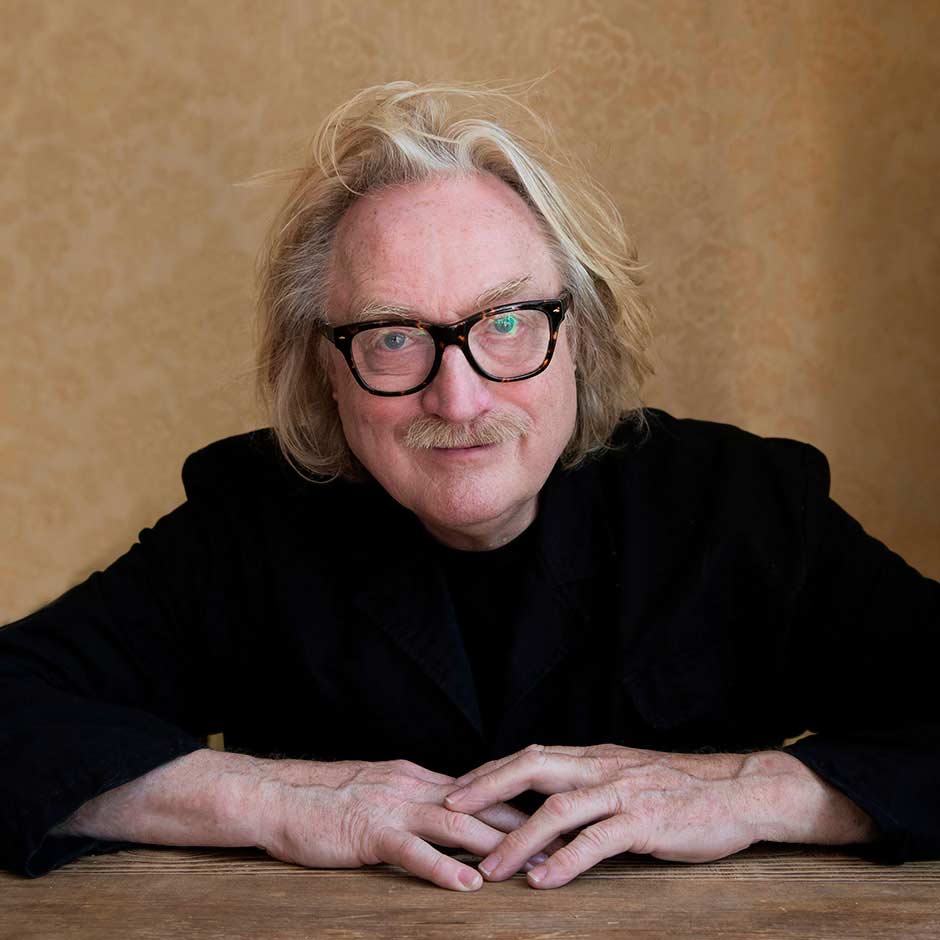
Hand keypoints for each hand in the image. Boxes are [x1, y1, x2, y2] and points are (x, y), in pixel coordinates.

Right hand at [255, 757, 538, 890]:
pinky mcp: (370, 832)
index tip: (551, 820)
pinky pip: (413, 850)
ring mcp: (393, 808)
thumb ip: (415, 800)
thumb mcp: (380, 791)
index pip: (479, 791)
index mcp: (417, 779)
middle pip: (479, 805)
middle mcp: (413, 788)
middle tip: (560, 844)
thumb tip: (450, 813)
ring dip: (496, 846)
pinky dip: (443, 866)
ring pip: (456, 824)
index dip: (516, 807)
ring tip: (530, 867)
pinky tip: (469, 884)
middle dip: (522, 826)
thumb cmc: (326, 800)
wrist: (279, 795)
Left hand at [444, 743, 875, 888]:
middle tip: (450, 811)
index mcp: (593, 757)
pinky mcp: (645, 821)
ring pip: (559, 809)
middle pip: (533, 768)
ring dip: (519, 838)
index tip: (457, 787)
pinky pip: (598, 840)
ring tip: (490, 868)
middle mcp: (601, 768)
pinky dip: (566, 861)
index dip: (491, 771)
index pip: (530, 757)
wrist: (739, 790)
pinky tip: (543, 882)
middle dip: (487, 788)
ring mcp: (623, 793)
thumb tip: (547, 802)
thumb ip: (589, 784)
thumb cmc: (680, 788)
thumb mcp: (627, 775)